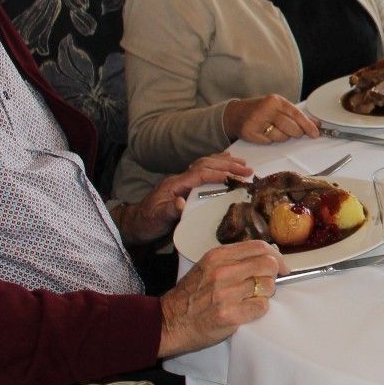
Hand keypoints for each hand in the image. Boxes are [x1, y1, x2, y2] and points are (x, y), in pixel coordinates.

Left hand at [116, 152, 252, 245]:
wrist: (136, 223)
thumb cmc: (147, 223)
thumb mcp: (157, 220)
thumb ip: (169, 211)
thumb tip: (181, 202)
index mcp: (174, 184)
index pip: (199, 174)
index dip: (217, 173)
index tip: (234, 176)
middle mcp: (179, 179)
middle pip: (205, 164)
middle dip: (227, 165)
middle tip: (247, 169)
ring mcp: (182, 180)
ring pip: (205, 163)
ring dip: (224, 162)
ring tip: (243, 162)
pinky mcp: (185, 185)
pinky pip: (203, 169)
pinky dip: (217, 163)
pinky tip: (226, 161)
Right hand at [157, 240, 288, 357]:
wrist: (169, 322)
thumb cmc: (190, 295)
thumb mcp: (207, 266)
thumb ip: (234, 259)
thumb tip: (268, 256)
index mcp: (218, 256)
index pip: (260, 247)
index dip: (276, 256)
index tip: (281, 266)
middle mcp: (223, 272)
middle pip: (268, 265)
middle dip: (272, 276)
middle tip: (264, 285)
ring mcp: (226, 294)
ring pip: (267, 287)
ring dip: (264, 294)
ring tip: (249, 299)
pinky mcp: (230, 315)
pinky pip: (261, 307)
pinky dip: (258, 310)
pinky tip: (245, 311)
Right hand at [225, 94, 319, 143]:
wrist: (236, 114)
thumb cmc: (262, 110)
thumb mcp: (279, 107)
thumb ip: (297, 115)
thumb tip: (317, 124)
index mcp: (275, 101)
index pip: (296, 114)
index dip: (307, 125)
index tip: (315, 133)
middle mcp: (266, 109)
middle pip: (291, 127)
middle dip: (296, 133)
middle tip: (295, 132)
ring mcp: (256, 121)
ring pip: (281, 137)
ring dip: (282, 137)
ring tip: (274, 129)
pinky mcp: (249, 133)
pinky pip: (269, 142)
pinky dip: (270, 140)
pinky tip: (265, 133)